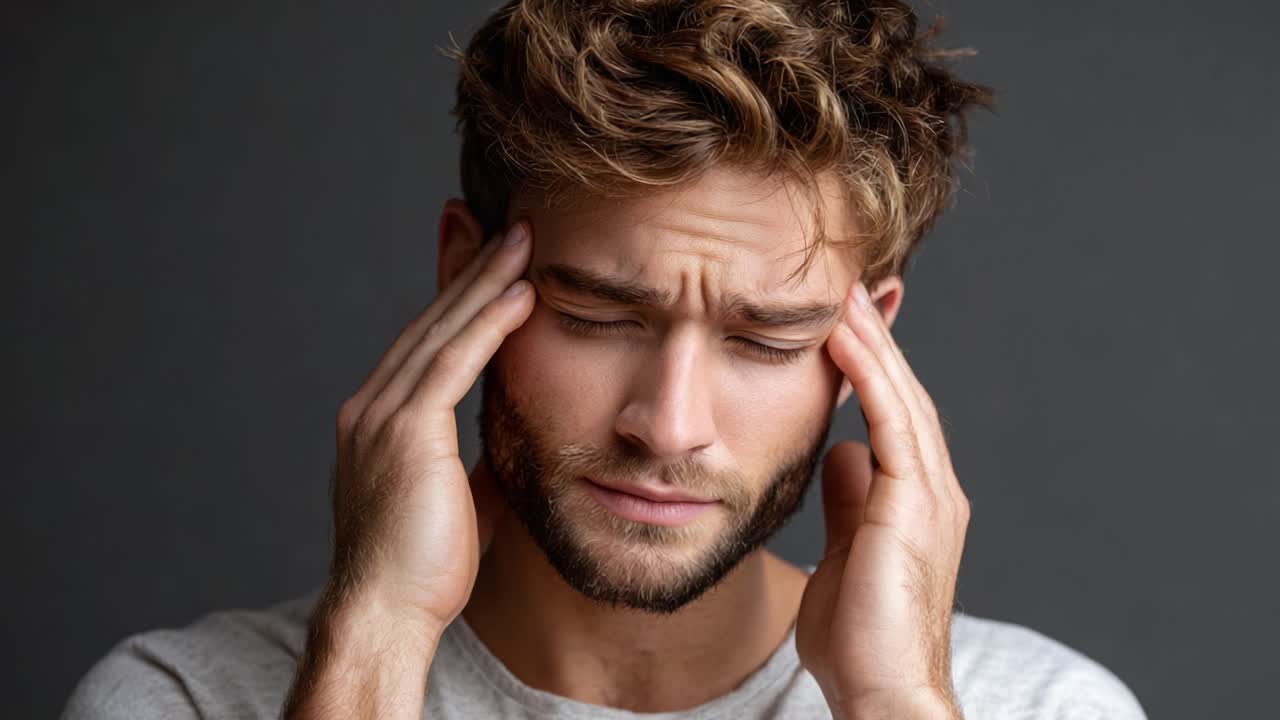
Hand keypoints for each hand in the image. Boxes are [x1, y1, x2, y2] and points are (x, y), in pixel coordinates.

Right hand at [323, 220, 533, 629]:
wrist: (385, 615)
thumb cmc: (422, 571)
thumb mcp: (458, 503)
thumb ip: (477, 468)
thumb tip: (509, 455)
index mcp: (378, 423)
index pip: (425, 345)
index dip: (457, 300)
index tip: (488, 262)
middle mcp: (370, 408)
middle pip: (429, 324)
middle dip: (470, 271)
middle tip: (508, 228)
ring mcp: (381, 417)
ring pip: (441, 332)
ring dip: (485, 283)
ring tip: (523, 241)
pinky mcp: (405, 432)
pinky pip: (453, 363)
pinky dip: (487, 325)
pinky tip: (519, 294)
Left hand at [795, 281, 969, 719]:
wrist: (881, 691)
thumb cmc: (860, 637)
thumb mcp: (842, 553)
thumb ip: (847, 504)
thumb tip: (840, 457)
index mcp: (913, 500)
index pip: (891, 414)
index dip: (868, 367)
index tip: (838, 323)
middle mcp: (932, 489)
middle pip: (902, 395)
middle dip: (873, 340)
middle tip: (843, 286)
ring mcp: (929, 496)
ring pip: (901, 398)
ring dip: (871, 343)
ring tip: (841, 293)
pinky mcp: (913, 506)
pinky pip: (891, 423)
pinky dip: (868, 376)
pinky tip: (842, 338)